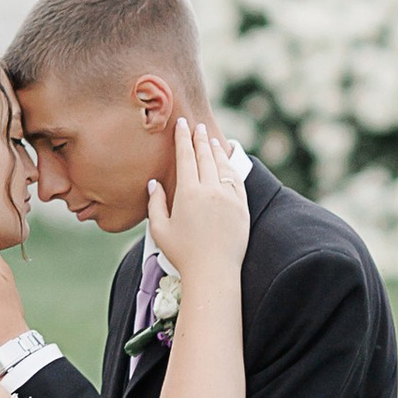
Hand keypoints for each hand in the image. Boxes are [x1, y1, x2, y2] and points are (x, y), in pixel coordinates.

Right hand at [147, 117, 249, 289]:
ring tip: (211, 140)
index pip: (186, 157)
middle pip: (206, 156)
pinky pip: (236, 180)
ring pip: (223, 166)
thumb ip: (155, 203)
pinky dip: (230, 167)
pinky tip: (226, 162)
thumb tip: (154, 183)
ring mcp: (229, 198)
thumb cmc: (182, 254)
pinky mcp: (242, 207)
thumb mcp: (160, 229)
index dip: (183, 139)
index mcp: (188, 193)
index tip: (182, 124)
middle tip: (198, 126)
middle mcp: (210, 190)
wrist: (213, 272)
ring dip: (216, 150)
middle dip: (201, 138)